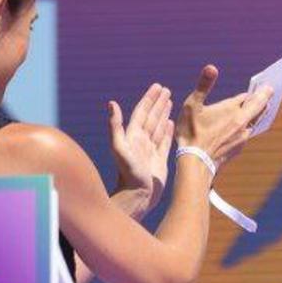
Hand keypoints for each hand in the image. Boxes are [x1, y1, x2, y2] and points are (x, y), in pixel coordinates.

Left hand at [107, 82, 173, 210]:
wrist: (137, 195)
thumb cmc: (127, 173)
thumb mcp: (119, 148)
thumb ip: (115, 126)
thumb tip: (111, 103)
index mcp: (133, 135)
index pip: (142, 112)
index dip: (149, 99)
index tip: (158, 87)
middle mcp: (142, 140)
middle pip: (151, 116)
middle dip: (158, 103)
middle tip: (165, 89)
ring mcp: (151, 150)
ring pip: (158, 127)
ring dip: (163, 114)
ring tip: (170, 101)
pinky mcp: (160, 160)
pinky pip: (165, 141)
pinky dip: (168, 131)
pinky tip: (170, 123)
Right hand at [176, 64, 270, 168]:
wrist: (196, 162)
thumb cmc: (191, 132)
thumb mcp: (193, 105)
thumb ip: (203, 85)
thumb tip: (212, 67)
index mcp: (232, 110)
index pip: (248, 96)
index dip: (254, 89)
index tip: (264, 84)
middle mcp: (242, 122)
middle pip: (258, 107)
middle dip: (264, 97)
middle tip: (271, 90)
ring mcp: (243, 136)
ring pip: (255, 120)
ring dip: (260, 111)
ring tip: (264, 105)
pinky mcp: (239, 147)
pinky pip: (249, 131)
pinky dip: (251, 124)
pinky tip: (249, 124)